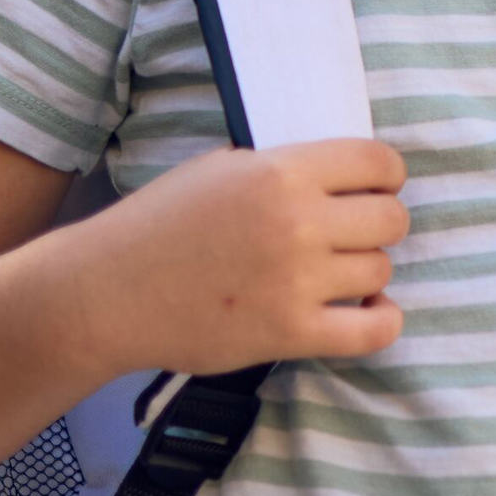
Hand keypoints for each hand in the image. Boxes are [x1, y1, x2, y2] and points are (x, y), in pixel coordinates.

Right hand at [60, 139, 408, 378]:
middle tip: (352, 235)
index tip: (375, 188)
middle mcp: (296, 223)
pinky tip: (368, 311)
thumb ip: (280, 168)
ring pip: (380, 270)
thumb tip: (337, 174)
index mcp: (280, 173)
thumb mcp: (218, 169)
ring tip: (337, 274)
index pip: (378, 161)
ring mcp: (296, 282)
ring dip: (366, 272)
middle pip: (391, 218)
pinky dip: (381, 321)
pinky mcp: (288, 333)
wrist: (104, 294)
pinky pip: (372, 331)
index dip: (386, 175)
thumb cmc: (156, 225)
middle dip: (379, 224)